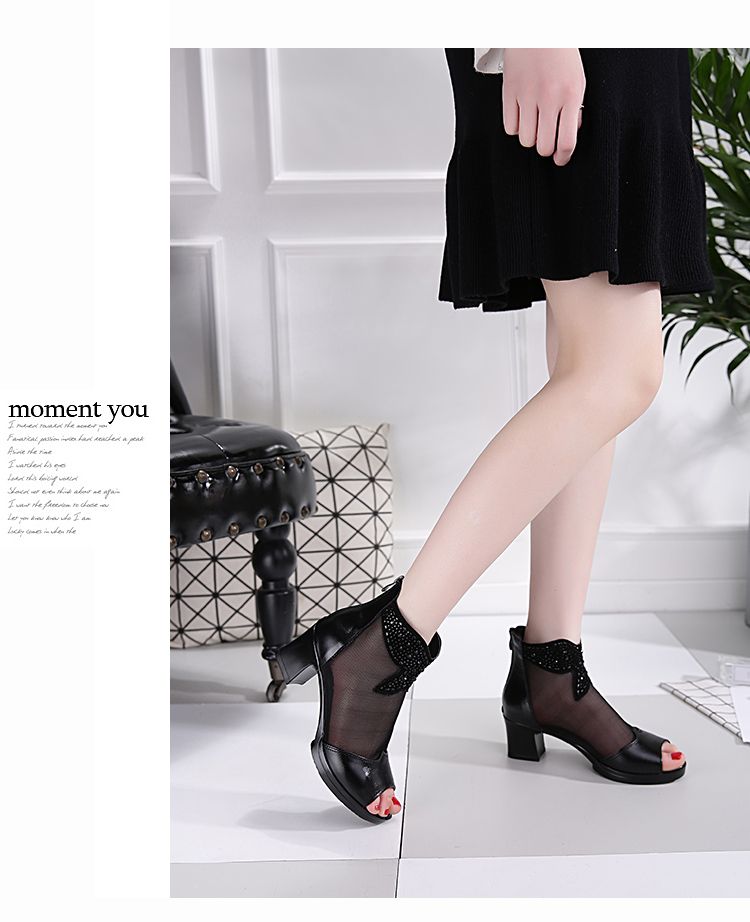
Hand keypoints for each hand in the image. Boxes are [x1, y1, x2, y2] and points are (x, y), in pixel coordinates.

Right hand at [502, 49, 585, 165]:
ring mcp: (527, 95)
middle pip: (544, 146)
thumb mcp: (577, 80)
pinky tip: (521, 115)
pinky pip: (509, 127)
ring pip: (525, 140)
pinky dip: (515, 126)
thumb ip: (575, 109)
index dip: (563, 156)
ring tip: (533, 125)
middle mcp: (549, 97)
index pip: (567, 141)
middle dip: (545, 147)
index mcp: (571, 94)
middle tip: (546, 140)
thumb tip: (569, 134)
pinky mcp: (509, 92)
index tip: (560, 159)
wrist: (538, 30)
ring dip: (529, 136)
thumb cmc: (560, 54)